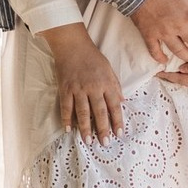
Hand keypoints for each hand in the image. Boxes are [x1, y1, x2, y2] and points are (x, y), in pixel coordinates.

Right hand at [40, 24, 123, 144]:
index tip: (119, 134)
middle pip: (99, 112)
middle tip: (105, 143)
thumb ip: (115, 86)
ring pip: (83, 112)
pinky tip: (69, 129)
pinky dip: (67, 119)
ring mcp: (78, 88)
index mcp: (106, 83)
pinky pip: (66, 106)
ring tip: (88, 141)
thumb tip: (122, 102)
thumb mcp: (109, 69)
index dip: (117, 121)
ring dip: (85, 128)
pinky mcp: (65, 88)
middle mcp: (93, 87)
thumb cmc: (92, 57)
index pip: (114, 105)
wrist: (72, 45)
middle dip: (103, 129)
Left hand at [157, 47, 187, 89]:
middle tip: (156, 71)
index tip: (156, 72)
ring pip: (184, 78)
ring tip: (164, 69)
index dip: (167, 76)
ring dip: (174, 74)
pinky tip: (178, 67)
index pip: (179, 79)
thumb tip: (181, 69)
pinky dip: (181, 72)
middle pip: (180, 80)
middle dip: (168, 76)